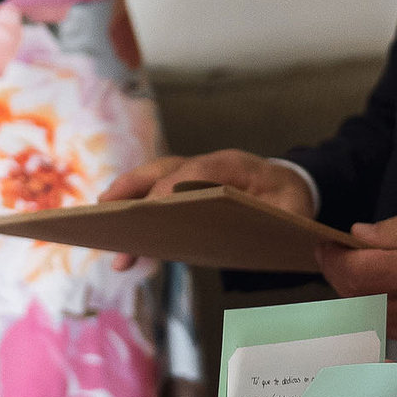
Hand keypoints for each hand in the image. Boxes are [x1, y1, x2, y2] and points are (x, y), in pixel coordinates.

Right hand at [99, 150, 316, 268]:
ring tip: (100, 222)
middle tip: (105, 211)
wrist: (290, 185)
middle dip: (133, 189)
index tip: (151, 212)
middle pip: (163, 168)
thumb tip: (260, 232)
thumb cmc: (290, 202)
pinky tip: (121, 231)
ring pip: (152, 177)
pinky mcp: (187, 188)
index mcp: (235, 165)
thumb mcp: (295, 212)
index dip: (172, 188)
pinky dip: (134, 205)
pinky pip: (155, 192)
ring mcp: (194, 173)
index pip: (196, 170)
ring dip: (125, 195)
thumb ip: (281, 220)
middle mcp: (208, 164)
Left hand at [316, 204, 396, 356]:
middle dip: (342, 277)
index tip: (325, 246)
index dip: (333, 260)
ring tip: (366, 272)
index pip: (357, 274)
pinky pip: (396, 333)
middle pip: (358, 299)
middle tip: (341, 256)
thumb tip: (359, 237)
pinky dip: (385, 313)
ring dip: (360, 297)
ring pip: (373, 319)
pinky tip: (390, 295)